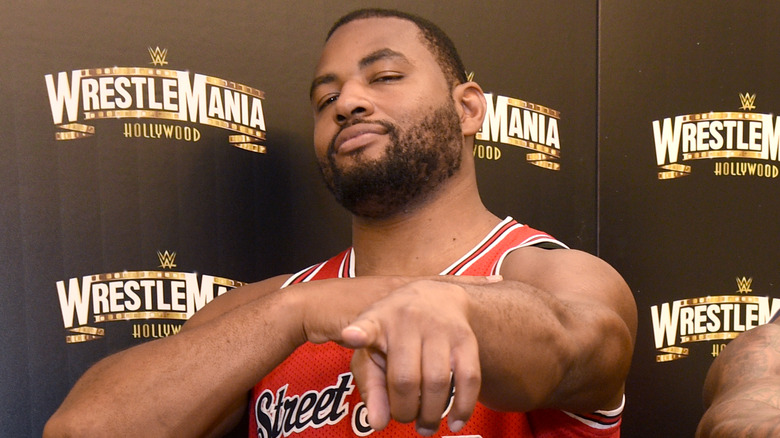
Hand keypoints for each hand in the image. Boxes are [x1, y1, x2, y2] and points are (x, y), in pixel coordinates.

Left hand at [341, 275, 500, 434]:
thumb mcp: (373, 350)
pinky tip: (454, 423)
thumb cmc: (395, 332)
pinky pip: (469, 378)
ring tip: (425, 426)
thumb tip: (378, 423)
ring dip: (431, 413)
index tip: (352, 336)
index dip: (359, 333)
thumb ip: (372, 387)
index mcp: (379, 321)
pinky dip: (463, 406)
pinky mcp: (466, 339)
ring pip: (438, 381)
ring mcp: (440, 328)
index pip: (367, 326)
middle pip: (405, 377)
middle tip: (404, 417)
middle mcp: (409, 320)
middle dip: (404, 410)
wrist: (436, 297)